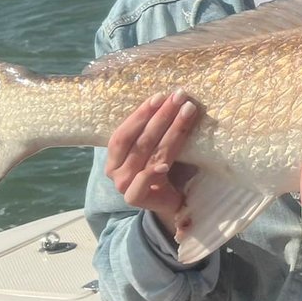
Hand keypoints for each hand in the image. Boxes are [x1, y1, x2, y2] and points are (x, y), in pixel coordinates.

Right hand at [105, 90, 199, 236]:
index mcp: (114, 156)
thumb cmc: (163, 171)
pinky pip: (144, 181)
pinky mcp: (135, 198)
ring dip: (170, 130)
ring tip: (187, 111)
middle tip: (179, 97)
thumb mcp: (157, 148)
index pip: (124, 131)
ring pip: (149, 154)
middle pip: (139, 140)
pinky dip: (153, 171)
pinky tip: (165, 163)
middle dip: (161, 116)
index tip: (160, 96)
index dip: (141, 113)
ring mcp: (123, 184)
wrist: (169, 203)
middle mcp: (115, 169)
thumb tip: (172, 97)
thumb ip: (156, 131)